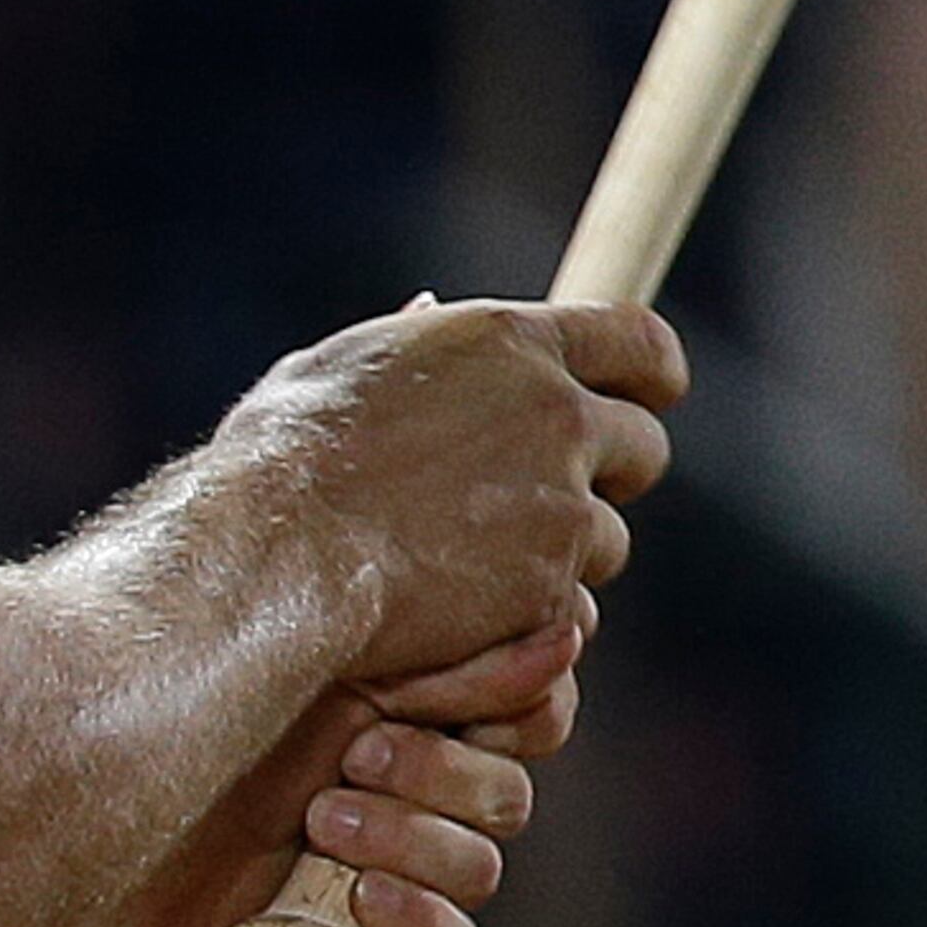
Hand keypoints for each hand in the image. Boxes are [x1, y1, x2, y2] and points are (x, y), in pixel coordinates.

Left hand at [89, 609, 589, 926]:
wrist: (75, 780)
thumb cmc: (180, 689)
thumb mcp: (317, 638)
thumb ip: (441, 633)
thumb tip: (570, 622)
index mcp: (401, 709)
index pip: (527, 716)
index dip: (514, 706)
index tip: (440, 689)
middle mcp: (399, 797)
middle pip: (508, 794)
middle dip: (443, 772)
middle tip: (353, 751)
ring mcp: (372, 880)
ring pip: (479, 871)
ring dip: (418, 841)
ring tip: (325, 818)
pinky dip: (421, 924)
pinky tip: (364, 895)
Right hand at [214, 293, 682, 690]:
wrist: (275, 559)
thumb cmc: (283, 460)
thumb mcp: (339, 369)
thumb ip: (409, 343)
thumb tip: (429, 310)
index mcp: (506, 343)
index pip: (639, 341)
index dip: (652, 373)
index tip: (652, 395)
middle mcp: (553, 415)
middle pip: (644, 445)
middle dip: (610, 473)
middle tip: (553, 497)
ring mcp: (561, 507)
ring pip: (607, 539)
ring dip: (562, 553)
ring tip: (471, 565)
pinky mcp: (550, 589)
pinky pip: (570, 610)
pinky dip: (531, 616)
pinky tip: (461, 614)